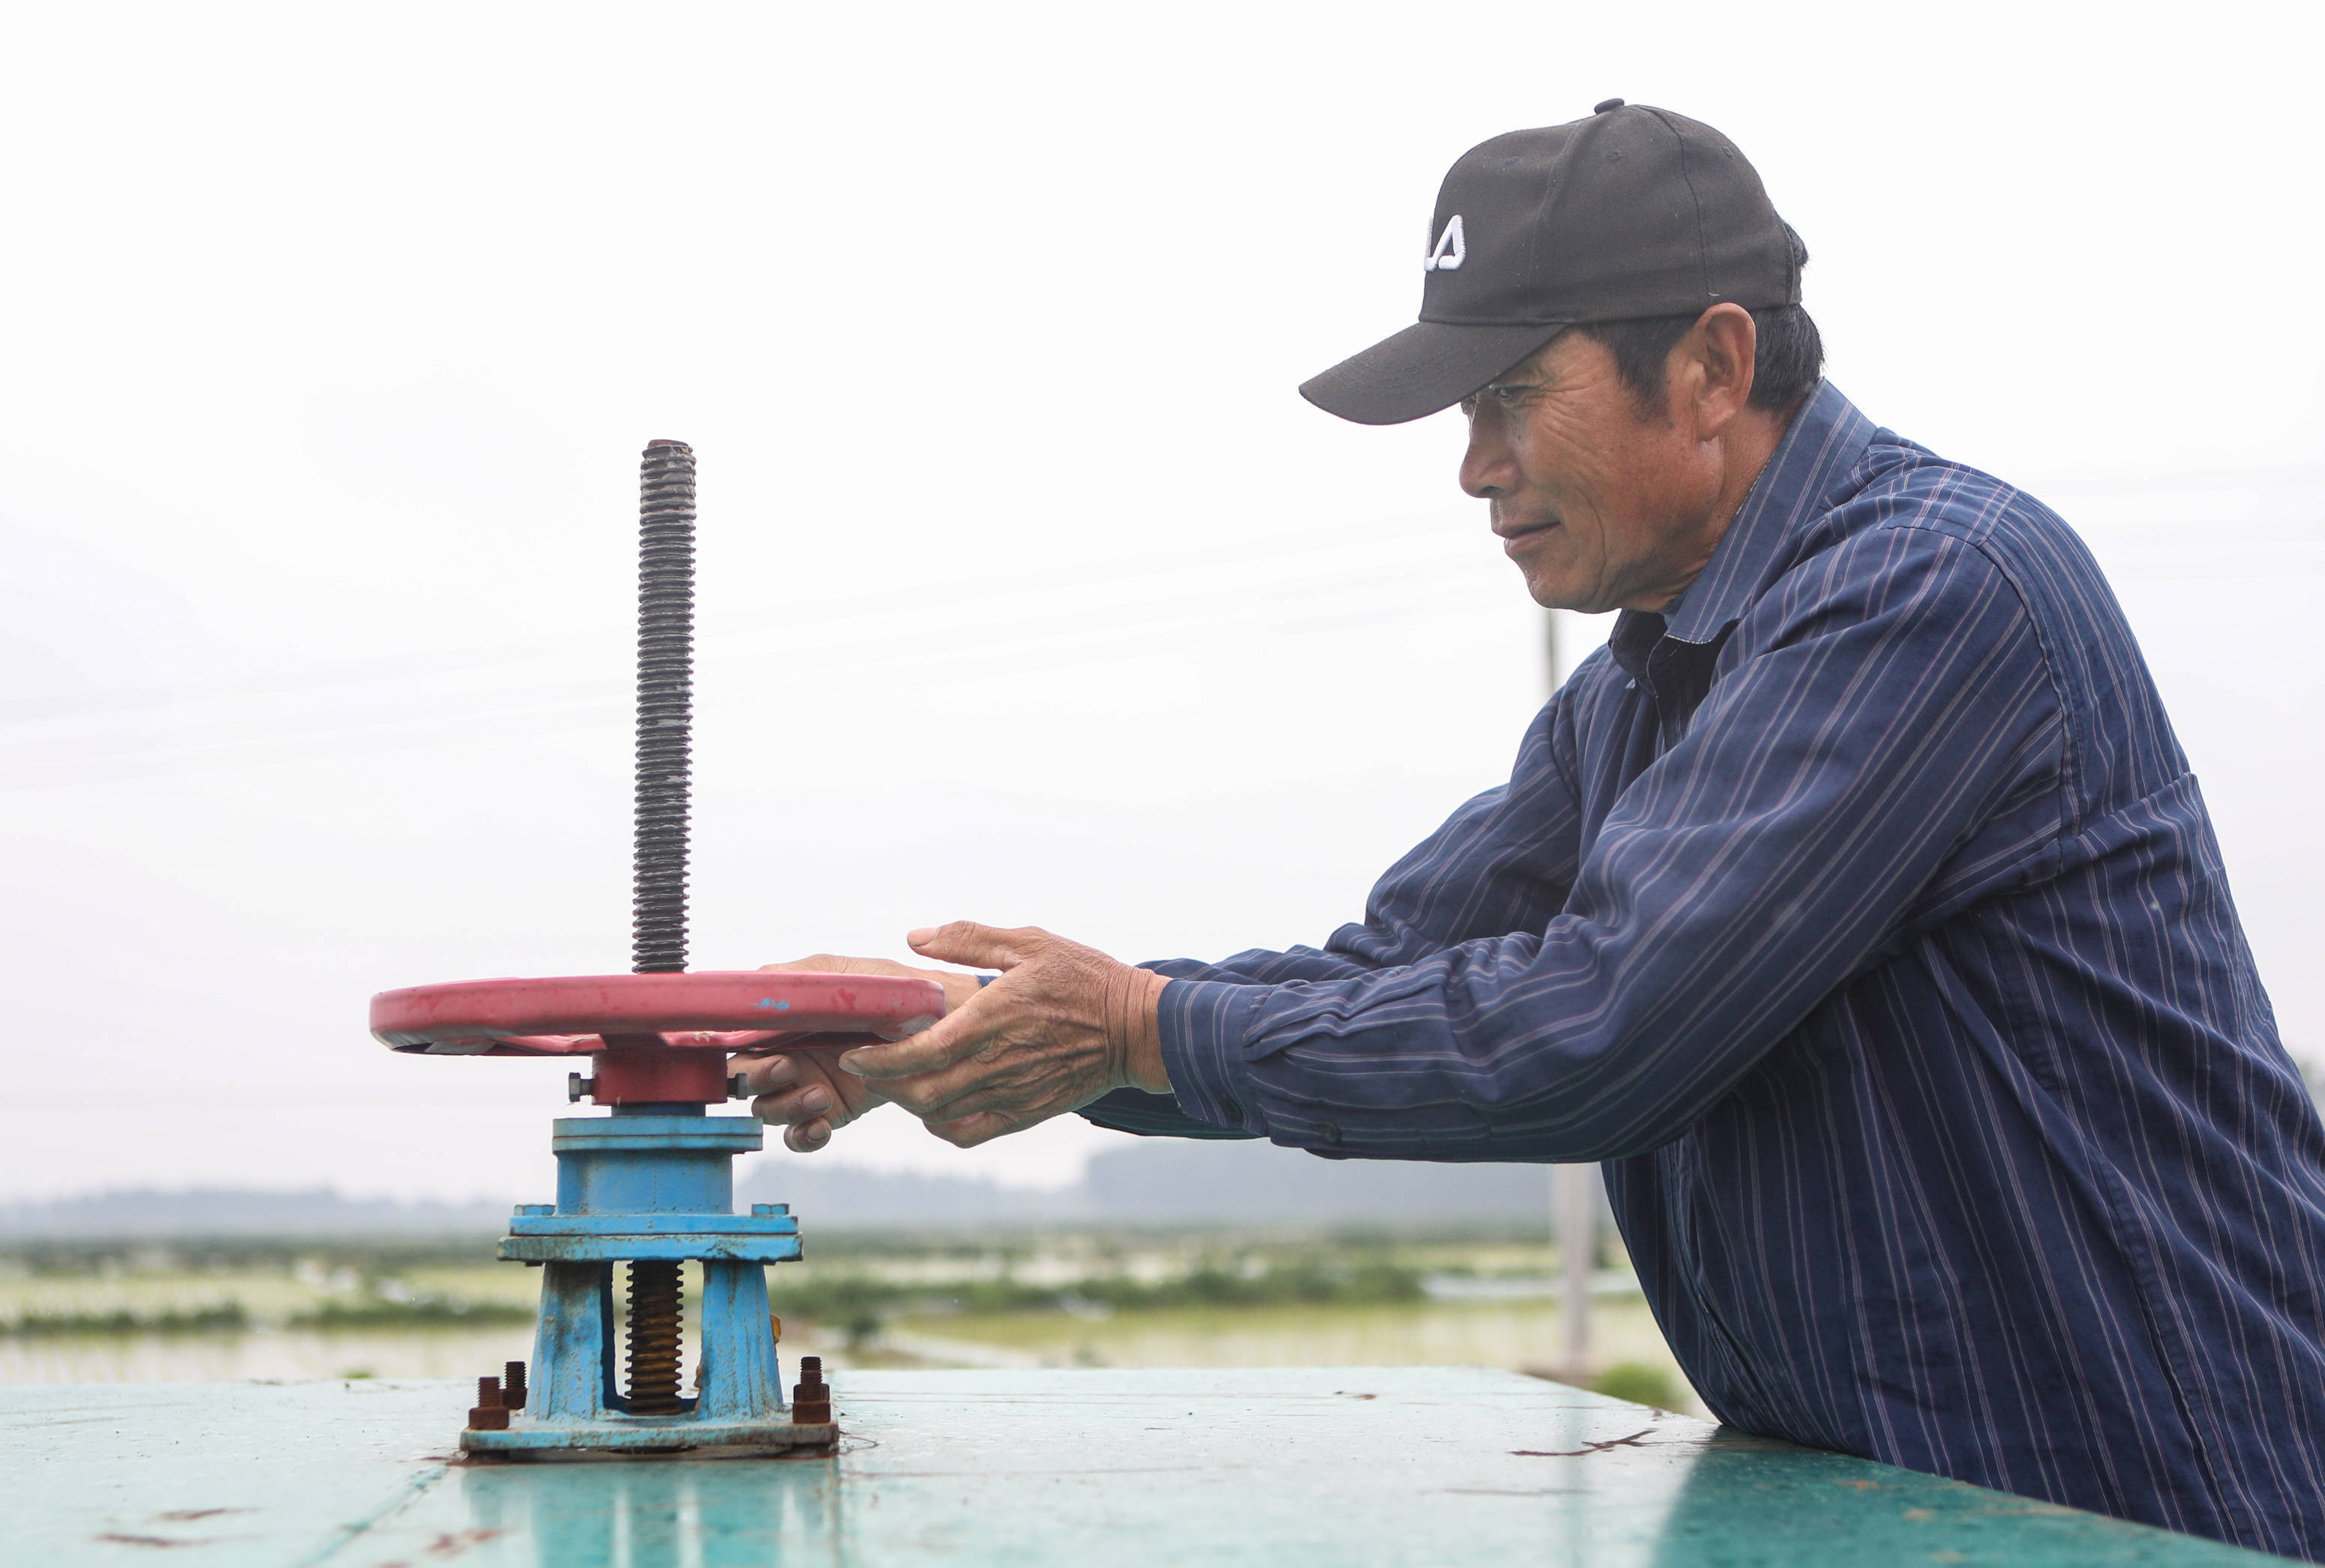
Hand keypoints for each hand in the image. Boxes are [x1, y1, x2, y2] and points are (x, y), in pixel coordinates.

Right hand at [739, 953, 986, 1152]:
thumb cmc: (894, 991)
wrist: (943, 1026)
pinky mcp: (832, 1109)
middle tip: (788, 1069)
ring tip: (819, 1096)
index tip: (749, 1049)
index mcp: (783, 1019)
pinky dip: (803, 1135)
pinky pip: (801, 1132)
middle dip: (758, 1078)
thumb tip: (752, 984)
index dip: (733, 1049)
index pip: (737, 1041)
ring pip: (769, 1109)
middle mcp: (788, 1051)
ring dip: (785, 1107)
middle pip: (746, 1079)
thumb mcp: (845, 975)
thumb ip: (795, 979)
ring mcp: (808, 1083)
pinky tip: (820, 1126)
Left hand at [834, 922, 1169, 1148]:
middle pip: (920, 1092)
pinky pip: (969, 1132)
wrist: (1136, 1028)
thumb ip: (969, 937)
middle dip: (884, 1083)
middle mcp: (997, 1063)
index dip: (879, 1059)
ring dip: (908, 1101)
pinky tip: (935, 1107)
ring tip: (898, 1078)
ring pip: (939, 1114)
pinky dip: (941, 1126)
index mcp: (993, 1018)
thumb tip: (915, 937)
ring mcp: (1011, 1093)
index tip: (854, 1053)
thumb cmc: (1083, 978)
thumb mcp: (1029, 942)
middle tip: (869, 1065)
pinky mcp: (1025, 1113)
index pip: (921, 1052)